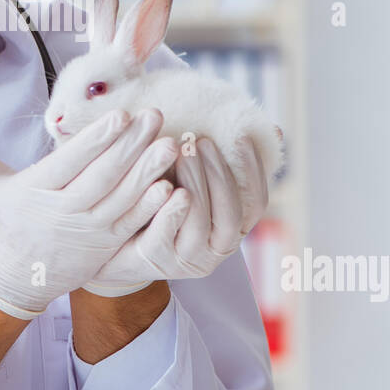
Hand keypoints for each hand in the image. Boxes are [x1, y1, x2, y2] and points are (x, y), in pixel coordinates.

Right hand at [0, 107, 178, 319]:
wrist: (11, 276)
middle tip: (155, 116)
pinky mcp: (104, 247)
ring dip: (148, 171)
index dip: (97, 138)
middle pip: (103, 176)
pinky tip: (169, 186)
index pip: (71, 161)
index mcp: (35, 191)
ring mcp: (87, 232)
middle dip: (132, 145)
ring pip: (122, 198)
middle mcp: (64, 212)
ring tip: (170, 144)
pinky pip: (131, 224)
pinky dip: (150, 207)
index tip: (120, 114)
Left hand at [82, 134, 266, 295]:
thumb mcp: (192, 178)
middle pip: (229, 213)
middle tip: (200, 140)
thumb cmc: (162, 201)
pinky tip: (163, 184)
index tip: (241, 136)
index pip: (256, 204)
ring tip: (180, 150)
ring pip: (199, 222)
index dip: (253, 171)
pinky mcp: (156, 260)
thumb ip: (219, 160)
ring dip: (194, 184)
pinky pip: (165, 235)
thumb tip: (273, 129)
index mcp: (232, 229)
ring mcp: (188, 258)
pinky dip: (168, 209)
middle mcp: (216, 249)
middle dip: (218, 173)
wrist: (116, 240)